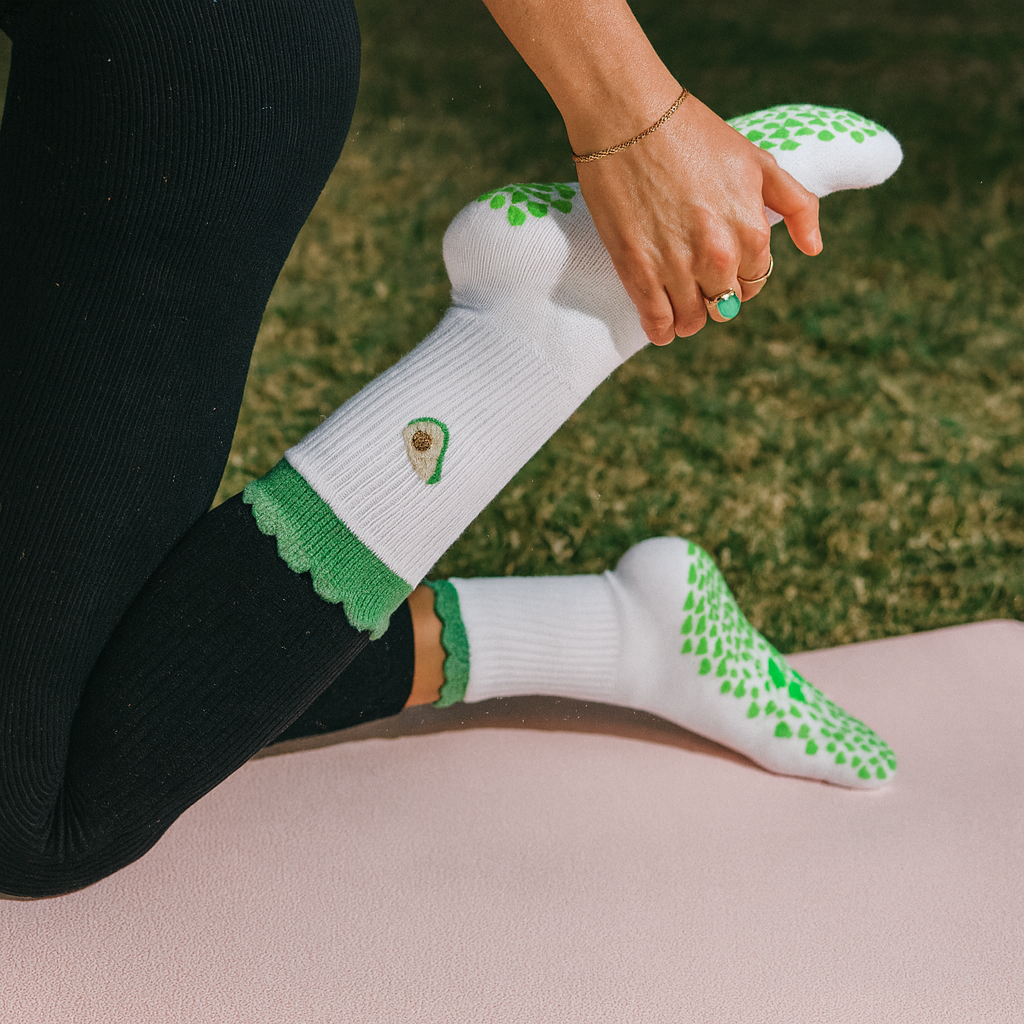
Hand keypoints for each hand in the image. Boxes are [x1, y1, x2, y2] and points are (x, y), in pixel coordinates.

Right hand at [574, 92, 821, 344]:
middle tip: (697, 282)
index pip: (755, 281)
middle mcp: (718, 255)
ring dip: (688, 318)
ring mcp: (677, 266)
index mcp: (751, 231)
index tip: (723, 268)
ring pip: (691, 320)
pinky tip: (660, 326)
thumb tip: (813, 249)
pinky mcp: (638, 271)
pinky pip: (656, 322)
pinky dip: (661, 329)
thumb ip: (796, 204)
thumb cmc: (694, 133)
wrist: (631, 118)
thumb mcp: (758, 161)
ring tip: (678, 306)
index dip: (741, 277)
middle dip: (715, 297)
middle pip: (724, 305)